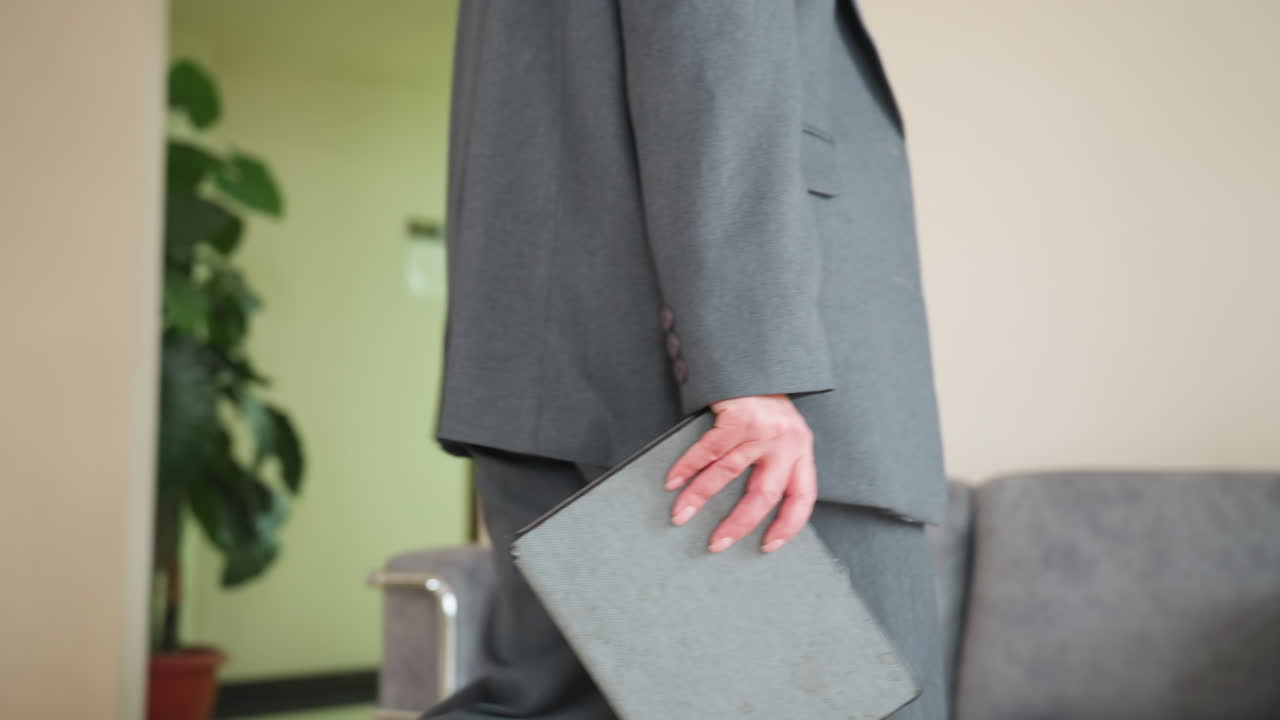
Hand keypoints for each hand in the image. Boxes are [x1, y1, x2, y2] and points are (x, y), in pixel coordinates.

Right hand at [665, 394, 816, 553]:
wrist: (752, 358)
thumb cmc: (764, 400)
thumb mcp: (783, 432)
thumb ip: (777, 462)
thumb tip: (754, 506)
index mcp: (801, 449)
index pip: (802, 497)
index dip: (788, 525)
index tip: (768, 546)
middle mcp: (787, 442)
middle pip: (764, 495)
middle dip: (738, 524)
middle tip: (716, 544)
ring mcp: (762, 429)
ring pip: (727, 473)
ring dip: (699, 497)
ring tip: (680, 515)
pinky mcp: (738, 416)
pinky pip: (708, 450)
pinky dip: (687, 467)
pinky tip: (673, 481)